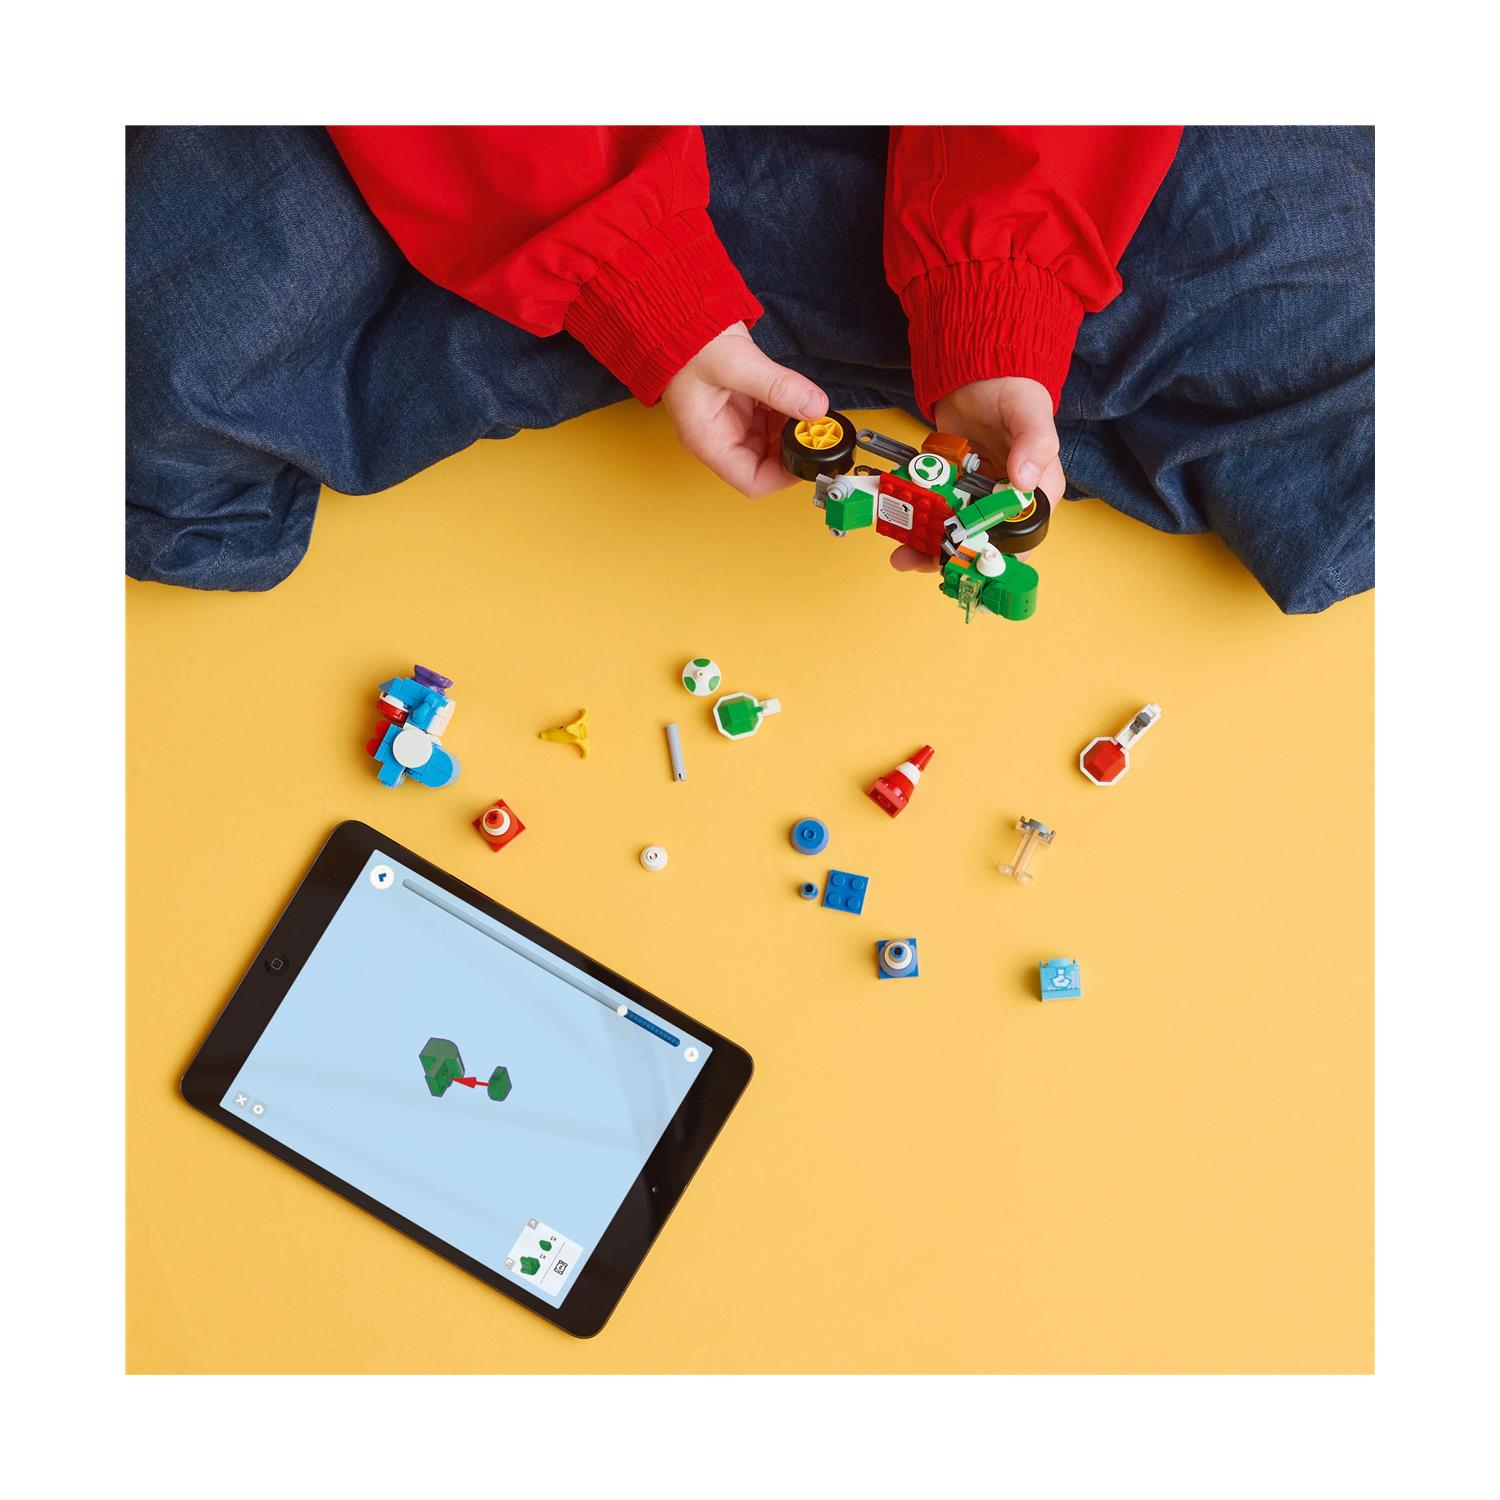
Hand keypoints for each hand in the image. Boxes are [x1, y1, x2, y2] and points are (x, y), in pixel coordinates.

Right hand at [662, 323, 827, 497]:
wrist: (675, 312)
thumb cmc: (687, 341)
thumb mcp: (736, 363)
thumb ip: (777, 387)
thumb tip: (815, 407)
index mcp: (709, 441)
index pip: (752, 481)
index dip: (785, 476)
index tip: (811, 456)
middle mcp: (718, 437)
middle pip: (765, 463)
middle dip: (793, 447)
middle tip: (816, 426)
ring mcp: (728, 422)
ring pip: (771, 441)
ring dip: (792, 428)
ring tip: (806, 406)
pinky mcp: (738, 405)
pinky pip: (769, 419)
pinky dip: (786, 411)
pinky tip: (796, 395)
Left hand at [889, 376, 1065, 573]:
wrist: (979, 375)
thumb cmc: (1014, 392)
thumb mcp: (1029, 412)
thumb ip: (1034, 443)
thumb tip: (1025, 480)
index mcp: (1038, 492)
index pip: (1023, 538)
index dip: (998, 557)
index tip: (970, 562)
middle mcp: (1008, 502)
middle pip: (984, 543)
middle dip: (954, 557)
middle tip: (924, 562)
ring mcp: (977, 497)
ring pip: (956, 533)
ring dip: (930, 547)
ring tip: (904, 555)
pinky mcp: (952, 488)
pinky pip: (936, 512)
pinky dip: (919, 523)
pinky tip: (902, 530)